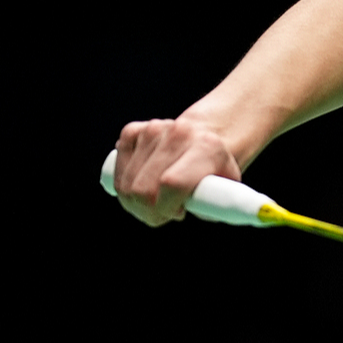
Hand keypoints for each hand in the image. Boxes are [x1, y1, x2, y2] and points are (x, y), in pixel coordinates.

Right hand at [113, 118, 242, 226]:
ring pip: (125, 184)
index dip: (165, 208)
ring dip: (134, 199)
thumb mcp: (226, 189)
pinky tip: (143, 178)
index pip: (171, 183)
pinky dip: (124, 181)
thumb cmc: (216, 169)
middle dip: (148, 211)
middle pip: (142, 189)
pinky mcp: (133, 130)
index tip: (178, 213)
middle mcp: (179, 133)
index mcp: (207, 146)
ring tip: (156, 197)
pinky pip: (116, 167)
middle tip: (163, 211)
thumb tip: (184, 211)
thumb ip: (211, 205)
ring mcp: (154, 128)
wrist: (208, 135)